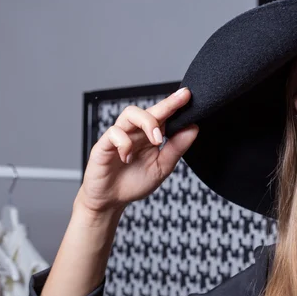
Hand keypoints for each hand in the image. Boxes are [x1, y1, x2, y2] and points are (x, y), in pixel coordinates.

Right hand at [77, 87, 198, 213]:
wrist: (111, 201)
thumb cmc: (135, 182)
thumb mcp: (162, 167)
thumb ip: (176, 148)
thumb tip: (193, 128)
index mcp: (149, 136)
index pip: (163, 116)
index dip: (174, 104)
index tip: (188, 95)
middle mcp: (135, 133)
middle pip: (148, 110)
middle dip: (165, 105)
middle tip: (181, 102)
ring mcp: (119, 137)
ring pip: (130, 114)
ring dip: (147, 123)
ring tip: (156, 140)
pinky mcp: (103, 145)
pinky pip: (113, 133)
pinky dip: (124, 143)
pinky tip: (128, 157)